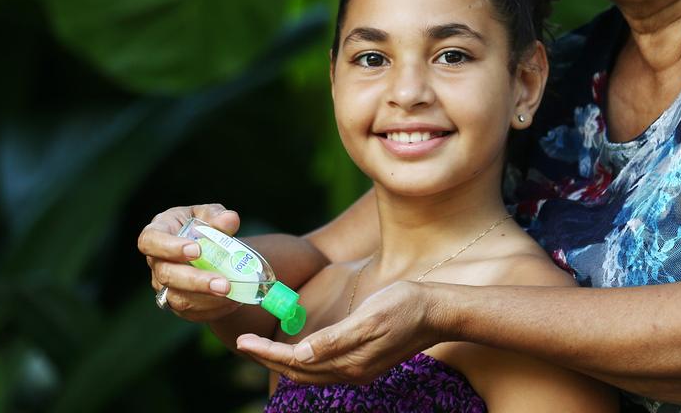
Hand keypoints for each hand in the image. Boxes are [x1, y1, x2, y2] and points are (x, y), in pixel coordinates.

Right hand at [138, 203, 242, 321]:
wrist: (210, 250)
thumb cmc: (203, 225)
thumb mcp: (210, 214)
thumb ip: (218, 216)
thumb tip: (229, 220)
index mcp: (158, 232)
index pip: (150, 241)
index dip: (169, 247)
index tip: (196, 250)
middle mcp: (156, 261)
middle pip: (165, 275)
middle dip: (195, 281)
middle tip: (224, 284)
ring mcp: (163, 285)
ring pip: (176, 298)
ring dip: (206, 299)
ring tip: (232, 293)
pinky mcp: (177, 303)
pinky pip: (191, 312)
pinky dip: (213, 309)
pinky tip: (232, 301)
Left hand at [235, 280, 442, 384]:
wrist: (438, 312)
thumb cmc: (405, 306)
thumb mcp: (369, 318)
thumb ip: (335, 339)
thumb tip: (302, 354)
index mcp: (349, 362)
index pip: (296, 362)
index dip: (267, 353)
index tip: (242, 341)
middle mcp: (351, 372)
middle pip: (299, 372)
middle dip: (268, 360)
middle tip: (243, 344)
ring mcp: (359, 370)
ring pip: (310, 373)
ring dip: (283, 362)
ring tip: (261, 350)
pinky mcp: (365, 363)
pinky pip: (324, 369)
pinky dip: (304, 362)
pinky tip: (297, 351)